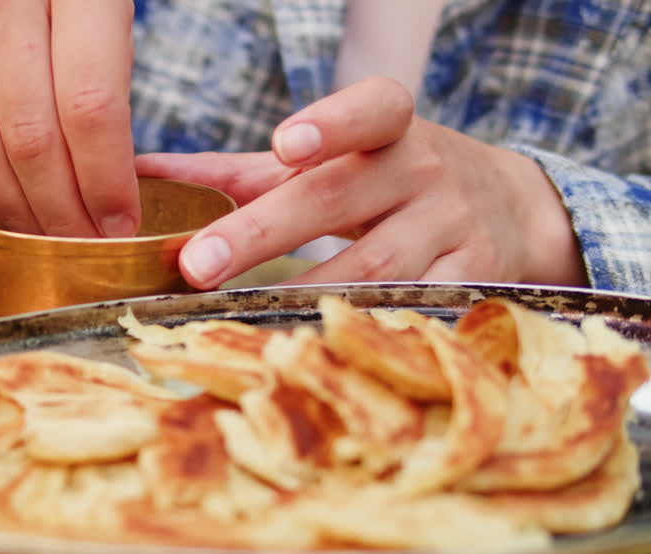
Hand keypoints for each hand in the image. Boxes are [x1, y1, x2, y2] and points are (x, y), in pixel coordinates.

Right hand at [0, 0, 140, 236]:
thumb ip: (115, 61)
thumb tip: (116, 173)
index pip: (88, 106)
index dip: (105, 180)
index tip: (123, 224)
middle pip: (29, 136)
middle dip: (61, 209)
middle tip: (86, 246)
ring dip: (15, 206)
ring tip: (48, 238)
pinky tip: (9, 199)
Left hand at [134, 77, 585, 288]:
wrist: (509, 210)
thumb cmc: (385, 181)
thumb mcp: (327, 163)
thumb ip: (236, 171)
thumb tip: (140, 174)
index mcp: (387, 128)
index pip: (371, 109)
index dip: (330, 124)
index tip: (283, 144)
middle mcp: (424, 171)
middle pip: (338, 200)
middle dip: (262, 233)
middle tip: (198, 264)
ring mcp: (453, 228)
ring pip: (374, 267)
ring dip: (303, 293)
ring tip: (241, 316)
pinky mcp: (474, 282)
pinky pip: (410, 312)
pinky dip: (362, 329)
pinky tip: (314, 346)